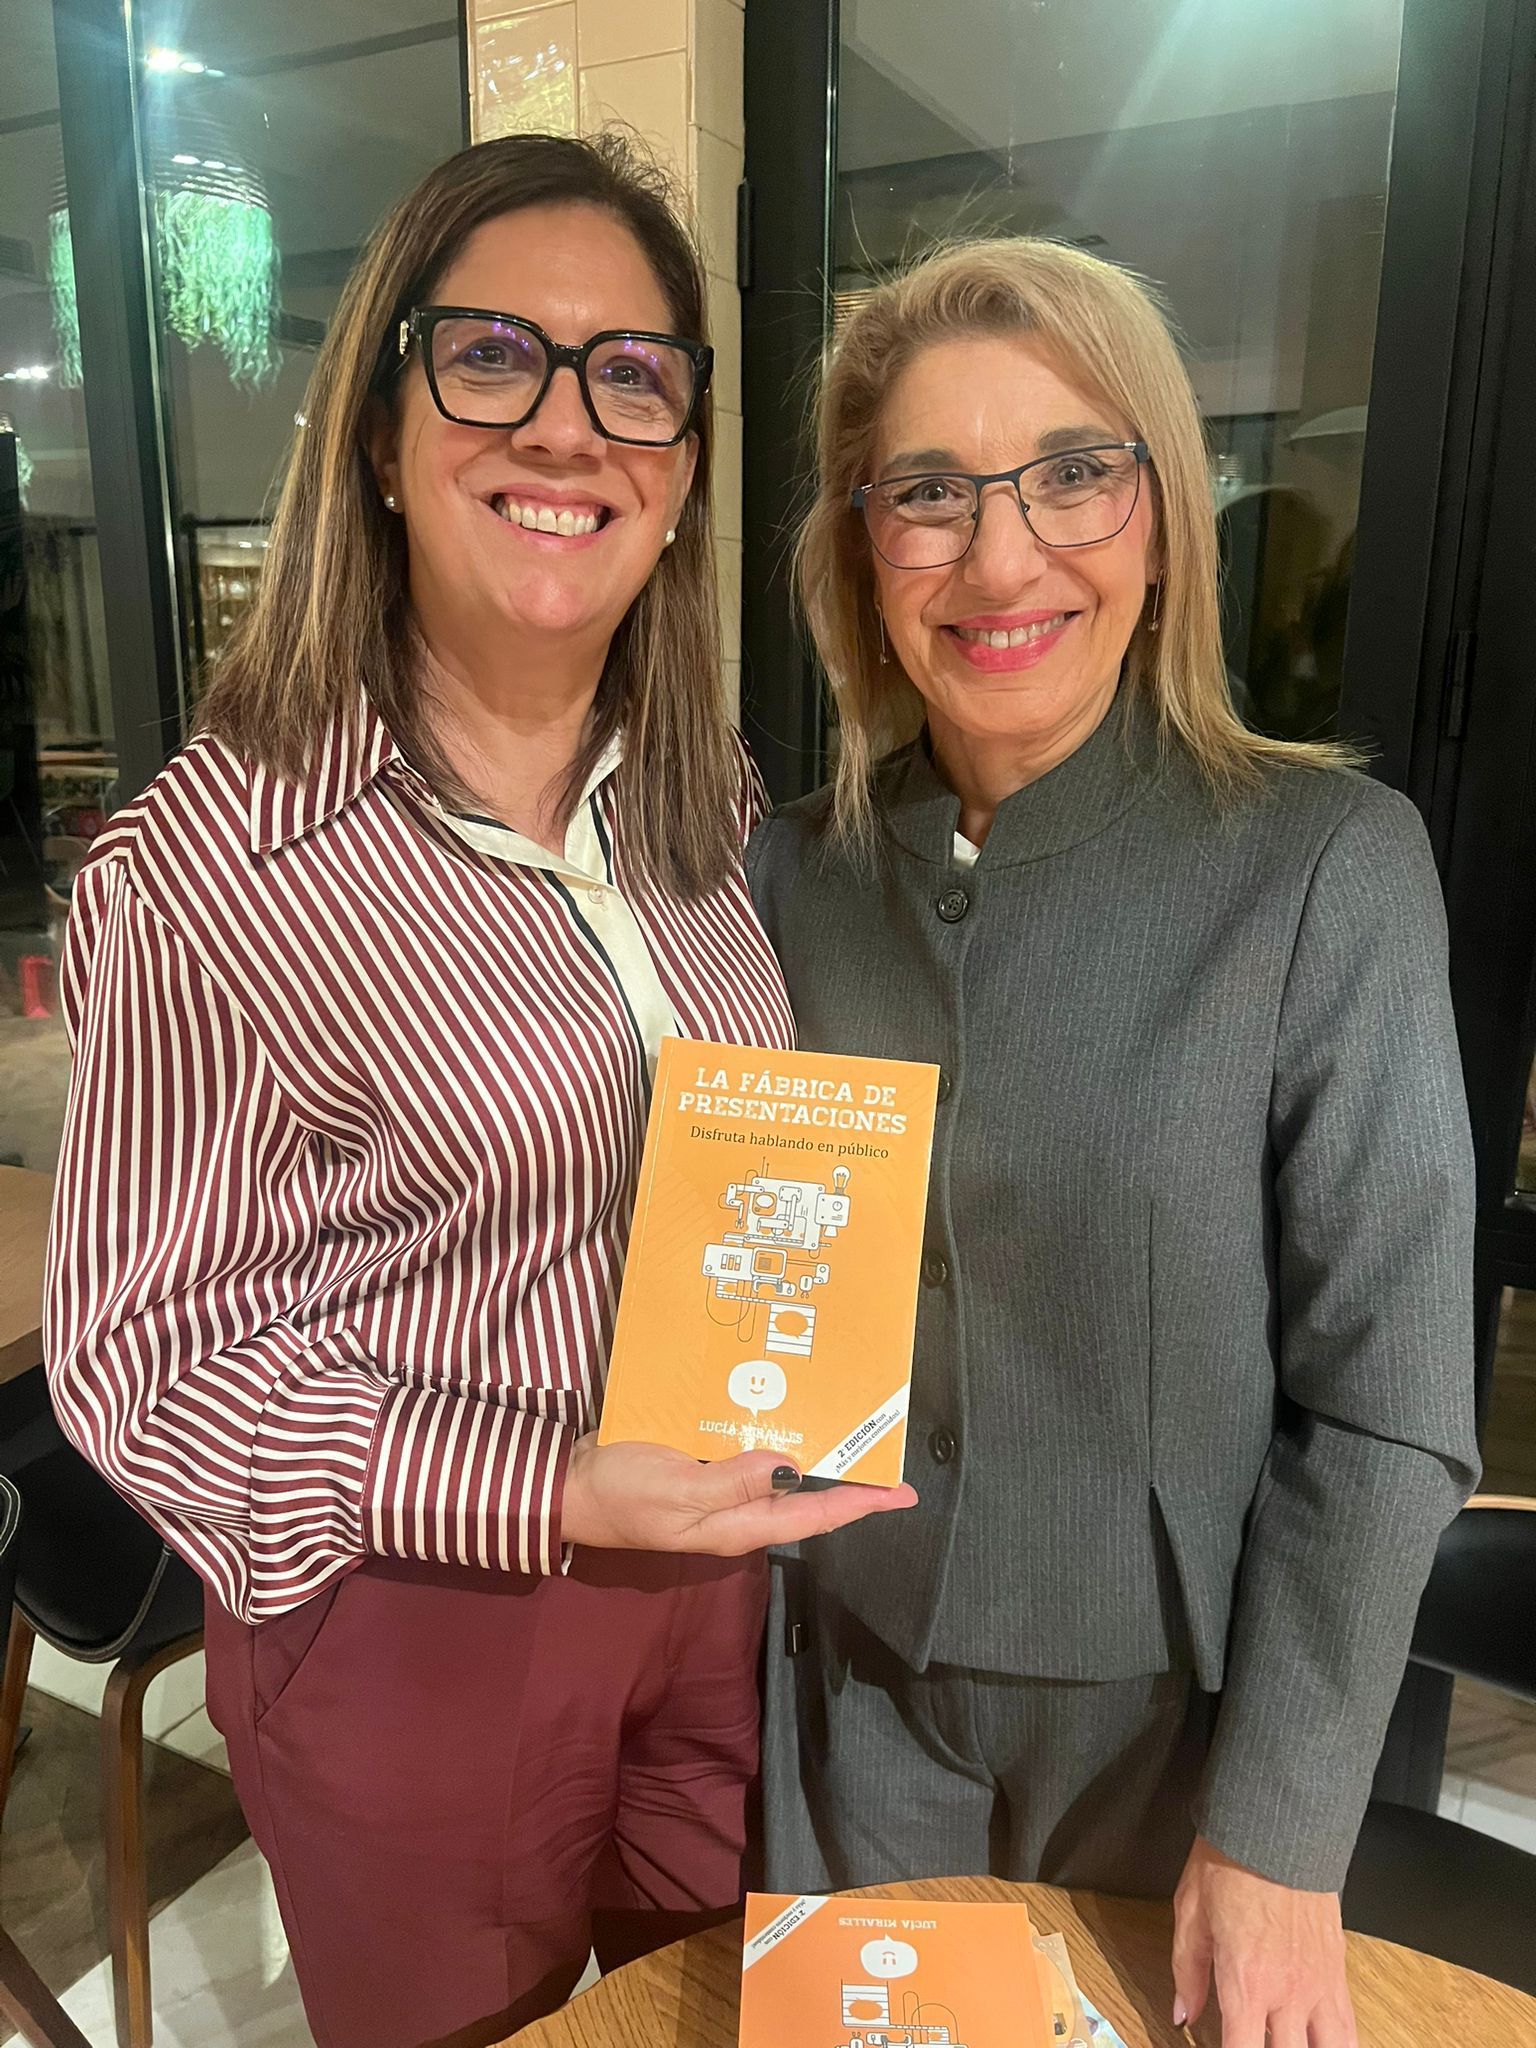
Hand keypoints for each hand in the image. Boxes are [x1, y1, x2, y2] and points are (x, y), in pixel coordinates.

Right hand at [561, 1436, 916, 1552]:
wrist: (570, 1485)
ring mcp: (721, 1489)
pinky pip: (750, 1452)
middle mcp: (737, 1511)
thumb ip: (730, 1481)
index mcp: (736, 1525)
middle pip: (806, 1498)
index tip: (900, 1493)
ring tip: (851, 1423)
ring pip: (782, 1473)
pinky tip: (787, 1405)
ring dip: (815, 1451)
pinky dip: (773, 1431)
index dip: (858, 1505)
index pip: (812, 1518)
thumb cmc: (619, 1494)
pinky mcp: (703, 1466)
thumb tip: (791, 1468)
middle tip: (884, 1446)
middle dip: (847, 1478)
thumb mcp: (674, 1490)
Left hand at [1171, 1836, 1356, 2047]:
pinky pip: (1348, 2027)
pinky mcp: (1337, 1970)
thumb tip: (1183, 2012)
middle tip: (1254, 2039)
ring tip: (1289, 2044)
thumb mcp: (1191, 1913)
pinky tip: (1322, 2044)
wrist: (1275, 1825)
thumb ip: (1187, 1971)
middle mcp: (1288, 1993)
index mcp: (1246, 1982)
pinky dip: (1338, 2044)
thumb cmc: (1228, 1862)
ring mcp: (1319, 1984)